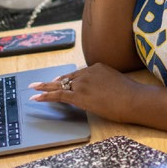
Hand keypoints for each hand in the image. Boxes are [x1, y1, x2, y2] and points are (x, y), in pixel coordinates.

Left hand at [28, 63, 142, 122]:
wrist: (133, 99)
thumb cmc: (130, 95)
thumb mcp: (117, 83)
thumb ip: (105, 84)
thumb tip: (102, 92)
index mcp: (97, 67)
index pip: (78, 74)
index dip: (66, 79)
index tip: (57, 81)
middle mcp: (88, 72)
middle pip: (66, 78)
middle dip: (52, 82)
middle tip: (38, 84)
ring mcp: (83, 83)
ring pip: (60, 85)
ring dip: (45, 89)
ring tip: (33, 90)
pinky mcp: (79, 95)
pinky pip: (59, 95)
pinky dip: (46, 96)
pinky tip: (37, 98)